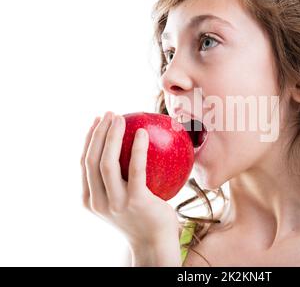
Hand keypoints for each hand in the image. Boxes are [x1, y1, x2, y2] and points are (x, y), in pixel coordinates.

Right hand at [80, 111, 181, 265]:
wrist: (155, 244)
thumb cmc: (142, 218)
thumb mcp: (121, 202)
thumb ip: (117, 182)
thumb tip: (125, 149)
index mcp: (90, 200)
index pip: (85, 163)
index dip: (89, 139)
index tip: (97, 121)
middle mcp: (99, 202)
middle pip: (91, 160)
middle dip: (98, 132)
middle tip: (110, 113)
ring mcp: (116, 203)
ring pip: (107, 163)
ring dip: (112, 136)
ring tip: (121, 118)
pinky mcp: (136, 201)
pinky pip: (136, 169)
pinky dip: (138, 148)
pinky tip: (143, 133)